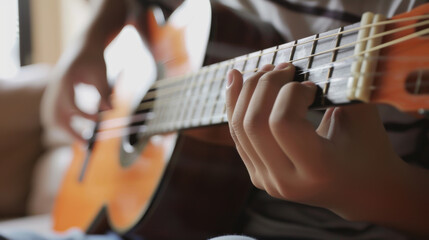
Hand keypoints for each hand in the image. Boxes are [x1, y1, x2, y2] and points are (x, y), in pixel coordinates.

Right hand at [45, 39, 111, 141]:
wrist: (82, 47)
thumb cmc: (93, 59)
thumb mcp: (101, 73)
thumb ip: (104, 92)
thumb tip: (110, 111)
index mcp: (65, 80)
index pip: (69, 104)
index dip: (83, 115)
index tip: (98, 120)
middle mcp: (55, 88)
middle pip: (54, 116)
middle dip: (69, 132)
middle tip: (86, 145)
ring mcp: (52, 92)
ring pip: (51, 118)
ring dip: (65, 131)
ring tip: (82, 142)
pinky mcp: (54, 96)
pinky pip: (53, 115)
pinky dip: (64, 125)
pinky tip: (77, 132)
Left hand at [225, 63, 407, 220]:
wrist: (360, 188)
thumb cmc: (368, 146)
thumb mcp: (361, 115)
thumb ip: (337, 86)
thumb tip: (304, 56)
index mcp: (317, 170)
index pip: (282, 122)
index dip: (292, 93)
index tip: (310, 86)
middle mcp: (286, 181)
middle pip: (253, 123)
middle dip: (264, 84)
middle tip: (285, 67)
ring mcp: (267, 181)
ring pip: (238, 127)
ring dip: (247, 90)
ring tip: (266, 70)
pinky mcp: (257, 174)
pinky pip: (237, 135)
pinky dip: (235, 103)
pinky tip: (236, 79)